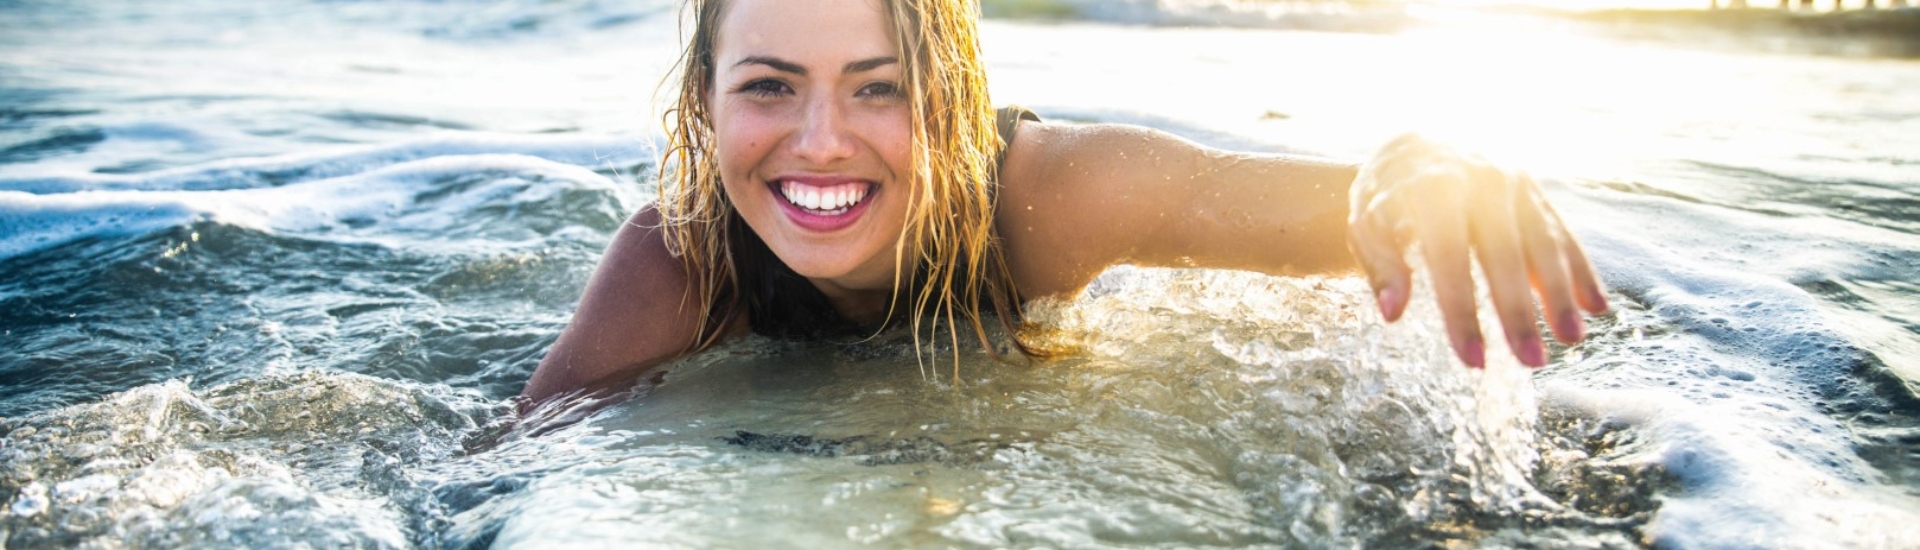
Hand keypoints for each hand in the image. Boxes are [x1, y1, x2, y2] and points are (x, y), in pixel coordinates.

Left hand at [1346, 134, 1607, 367]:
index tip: (1473, 360)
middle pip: (1504, 253)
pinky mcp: (1536, 191)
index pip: (1449, 257)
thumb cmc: (1388, 197)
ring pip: (1543, 242)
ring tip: (1571, 340)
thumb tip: (1393, 313)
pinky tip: (1596, 308)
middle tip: (1532, 362)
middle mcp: (1480, 180)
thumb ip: (1381, 265)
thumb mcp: (1367, 223)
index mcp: (1431, 187)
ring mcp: (1514, 183)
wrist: (1419, 144)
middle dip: (1519, 311)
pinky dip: (1581, 269)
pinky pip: (1563, 233)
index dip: (1461, 310)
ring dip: (1561, 293)